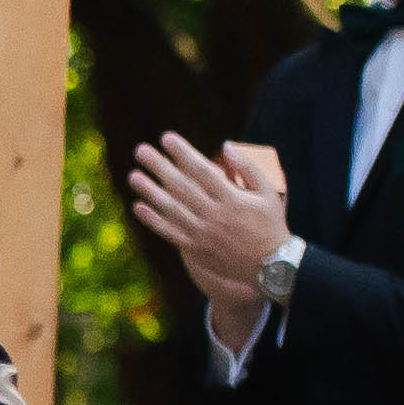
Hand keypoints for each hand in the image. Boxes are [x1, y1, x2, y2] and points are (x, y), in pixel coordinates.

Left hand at [121, 131, 293, 328]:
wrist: (270, 266)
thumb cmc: (270, 224)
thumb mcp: (268, 192)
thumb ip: (247, 168)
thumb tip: (225, 145)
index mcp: (232, 199)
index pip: (201, 170)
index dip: (182, 153)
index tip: (166, 138)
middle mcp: (214, 215)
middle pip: (181, 186)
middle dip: (159, 166)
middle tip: (140, 150)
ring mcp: (203, 233)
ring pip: (171, 209)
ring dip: (149, 191)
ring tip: (133, 175)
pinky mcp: (196, 249)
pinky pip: (170, 232)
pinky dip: (153, 220)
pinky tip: (138, 206)